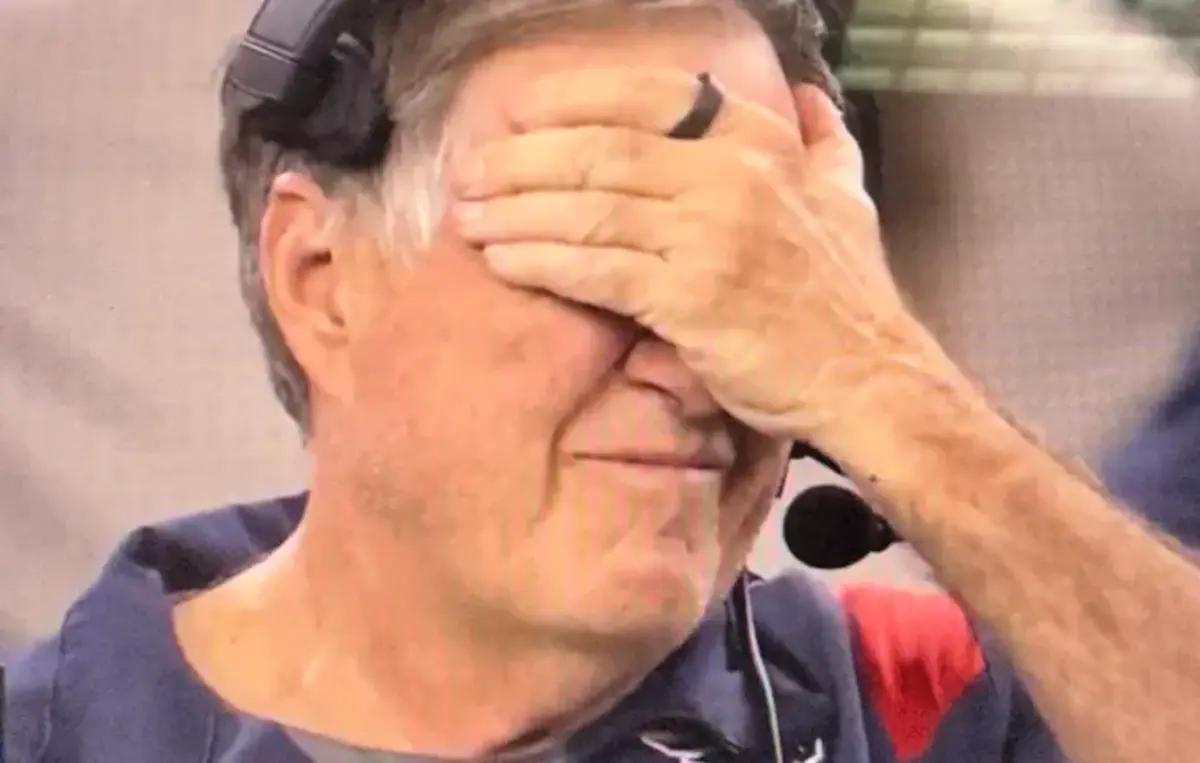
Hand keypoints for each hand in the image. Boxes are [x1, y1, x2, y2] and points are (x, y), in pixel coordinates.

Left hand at [451, 67, 924, 439]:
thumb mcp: (847, 196)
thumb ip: (821, 141)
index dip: (570, 101)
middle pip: (600, 151)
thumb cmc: (848, 295)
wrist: (870, 377)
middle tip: (469, 173)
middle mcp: (730, 174)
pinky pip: (597, 269)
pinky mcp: (689, 296)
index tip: (518, 114)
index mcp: (757, 141)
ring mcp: (709, 232)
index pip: (646, 97)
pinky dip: (542, 261)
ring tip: (467, 217)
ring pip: (589, 207)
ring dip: (517, 210)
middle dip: (523, 160)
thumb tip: (806, 96)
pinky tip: (503, 260)